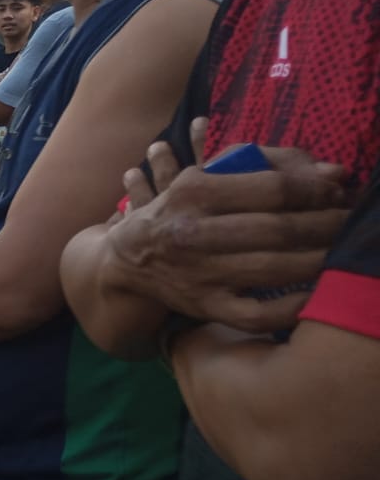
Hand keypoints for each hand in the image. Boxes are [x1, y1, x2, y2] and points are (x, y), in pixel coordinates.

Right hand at [109, 119, 349, 332]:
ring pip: (274, 268)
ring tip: (343, 251)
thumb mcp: (205, 176)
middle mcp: (190, 232)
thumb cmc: (178, 210)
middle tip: (352, 221)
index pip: (271, 188)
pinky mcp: (203, 306)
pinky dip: (293, 307)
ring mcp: (197, 273)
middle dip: (327, 224)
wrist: (127, 259)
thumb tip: (333, 173)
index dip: (315, 189)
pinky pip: (257, 314)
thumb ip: (266, 165)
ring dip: (320, 259)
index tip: (339, 190)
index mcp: (192, 191)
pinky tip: (317, 293)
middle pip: (278, 228)